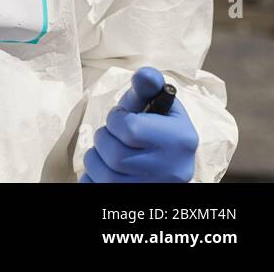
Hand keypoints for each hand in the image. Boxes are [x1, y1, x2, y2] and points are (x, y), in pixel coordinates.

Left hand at [78, 67, 198, 182]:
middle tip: (112, 136)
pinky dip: (92, 176)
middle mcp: (173, 170)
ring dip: (96, 157)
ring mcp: (155, 189)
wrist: (171, 167)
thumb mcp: (160, 109)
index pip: (130, 129)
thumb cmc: (161, 132)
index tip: (121, 119)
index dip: (117, 120)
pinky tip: (105, 169)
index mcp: (180, 140)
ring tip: (108, 152)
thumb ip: (147, 90)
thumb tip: (144, 74)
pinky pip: (95, 187)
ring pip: (103, 173)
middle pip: (115, 154)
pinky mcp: (135, 200)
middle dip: (104, 139)